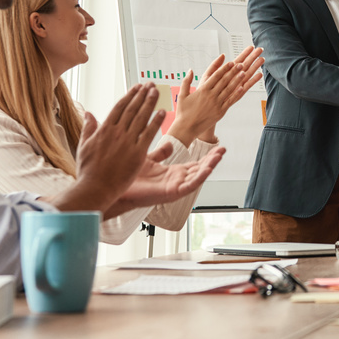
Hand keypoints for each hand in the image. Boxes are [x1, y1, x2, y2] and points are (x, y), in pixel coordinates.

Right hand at [61, 83, 163, 211]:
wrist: (95, 188)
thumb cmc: (88, 170)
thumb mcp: (83, 146)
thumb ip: (88, 128)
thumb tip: (88, 113)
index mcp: (104, 130)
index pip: (119, 107)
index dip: (129, 96)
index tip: (137, 87)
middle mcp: (116, 133)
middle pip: (132, 109)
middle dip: (142, 95)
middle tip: (150, 84)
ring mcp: (127, 142)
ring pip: (141, 117)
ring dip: (150, 103)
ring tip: (156, 91)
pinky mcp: (137, 153)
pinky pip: (149, 134)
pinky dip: (156, 122)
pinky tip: (162, 112)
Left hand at [106, 146, 225, 213]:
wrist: (115, 187)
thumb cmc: (129, 177)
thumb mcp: (148, 160)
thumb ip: (160, 154)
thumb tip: (169, 145)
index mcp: (172, 174)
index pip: (194, 164)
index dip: (206, 156)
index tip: (217, 146)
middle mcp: (175, 181)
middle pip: (199, 170)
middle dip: (212, 160)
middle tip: (223, 149)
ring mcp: (174, 187)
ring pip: (197, 177)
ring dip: (209, 167)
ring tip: (219, 156)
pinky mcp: (171, 193)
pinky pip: (188, 186)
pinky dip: (199, 178)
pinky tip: (208, 169)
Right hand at [168, 47, 264, 142]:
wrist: (187, 128)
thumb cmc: (183, 112)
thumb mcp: (182, 95)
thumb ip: (186, 81)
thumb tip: (190, 70)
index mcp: (202, 90)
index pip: (215, 76)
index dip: (224, 68)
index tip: (230, 62)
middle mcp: (211, 96)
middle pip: (224, 80)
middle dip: (233, 71)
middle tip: (241, 64)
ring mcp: (216, 104)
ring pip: (229, 89)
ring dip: (237, 80)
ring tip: (244, 72)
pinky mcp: (220, 112)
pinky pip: (230, 101)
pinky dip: (236, 94)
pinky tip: (242, 88)